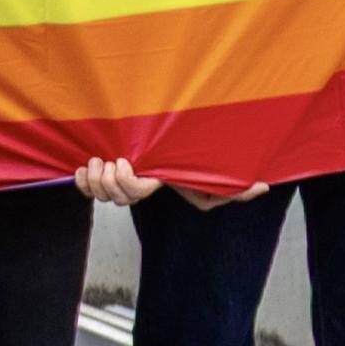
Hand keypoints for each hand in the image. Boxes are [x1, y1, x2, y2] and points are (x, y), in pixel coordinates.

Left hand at [77, 156, 243, 209]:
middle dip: (105, 179)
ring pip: (98, 193)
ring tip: (96, 159)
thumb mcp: (219, 178)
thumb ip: (239, 187)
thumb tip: (264, 186)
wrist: (178, 148)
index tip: (124, 161)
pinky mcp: (108, 175)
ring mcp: (120, 182)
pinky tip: (81, 168)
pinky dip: (80, 180)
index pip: (132, 195)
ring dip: (93, 176)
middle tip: (111, 158)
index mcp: (155, 185)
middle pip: (111, 197)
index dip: (123, 183)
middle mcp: (135, 187)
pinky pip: (85, 188)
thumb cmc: (196, 164)